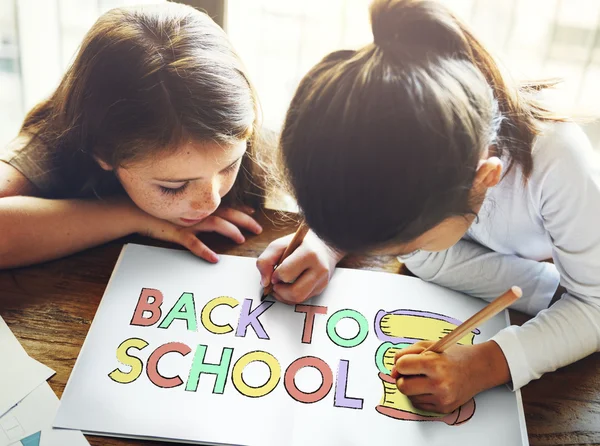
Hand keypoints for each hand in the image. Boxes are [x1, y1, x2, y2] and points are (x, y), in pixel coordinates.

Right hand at [137, 205, 261, 262]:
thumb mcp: (184, 210)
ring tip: (240, 239)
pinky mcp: (177, 233)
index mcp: (200, 207)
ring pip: (214, 224)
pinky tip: (214, 259)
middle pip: (227, 214)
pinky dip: (204, 251)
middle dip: (244, 220)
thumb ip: (201, 212)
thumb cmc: (163, 213)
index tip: (254, 213)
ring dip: (229, 231)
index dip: (242, 210)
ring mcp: (189, 222)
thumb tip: (219, 214)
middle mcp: (198, 212)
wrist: (137, 212)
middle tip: (258, 229)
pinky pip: (193, 243)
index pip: (227, 206)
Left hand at [256, 230, 343, 303]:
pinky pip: (303, 299)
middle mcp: (319, 269)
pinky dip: (291, 297)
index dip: (275, 276)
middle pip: (295, 292)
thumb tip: (265, 282)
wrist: (324, 244)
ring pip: (299, 299)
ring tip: (279, 287)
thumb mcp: (280, 244)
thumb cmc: (299, 244)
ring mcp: (322, 280)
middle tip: (275, 284)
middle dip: (280, 291)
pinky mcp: (321, 288)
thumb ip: (266, 260)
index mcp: (309, 254)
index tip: (274, 273)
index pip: (287, 274)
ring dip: (284, 297)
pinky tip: (288, 287)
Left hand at [390, 340, 509, 413]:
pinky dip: (420, 396)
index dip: (400, 363)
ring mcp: (442, 398)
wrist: (478, 368)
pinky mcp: (444, 408)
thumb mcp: (429, 345)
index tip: (405, 362)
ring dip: (412, 387)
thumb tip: (393, 370)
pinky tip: (430, 387)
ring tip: (424, 378)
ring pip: (410, 396)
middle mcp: (439, 383)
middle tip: (410, 373)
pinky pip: (419, 405)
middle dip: (402, 378)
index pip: (402, 366)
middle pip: (402, 386)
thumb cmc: (452, 355)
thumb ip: (407, 354)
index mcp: (434, 364)